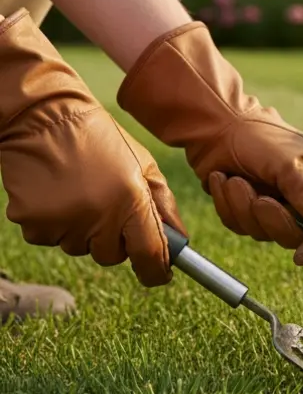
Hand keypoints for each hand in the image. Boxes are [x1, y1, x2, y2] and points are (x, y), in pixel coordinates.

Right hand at [0, 11, 185, 286]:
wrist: (42, 119)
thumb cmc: (101, 140)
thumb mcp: (143, 165)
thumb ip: (164, 206)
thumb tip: (179, 243)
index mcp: (131, 200)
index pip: (150, 255)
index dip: (156, 271)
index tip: (159, 274)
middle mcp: (98, 216)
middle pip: (112, 256)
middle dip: (114, 240)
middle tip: (107, 205)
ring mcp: (63, 222)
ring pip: (79, 248)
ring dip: (83, 229)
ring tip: (78, 190)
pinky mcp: (32, 223)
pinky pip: (50, 238)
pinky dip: (54, 223)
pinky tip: (55, 193)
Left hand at [116, 23, 302, 264]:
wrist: (214, 125)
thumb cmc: (258, 136)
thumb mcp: (289, 163)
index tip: (302, 254)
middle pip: (296, 236)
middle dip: (272, 220)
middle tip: (258, 199)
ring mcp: (275, 206)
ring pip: (264, 233)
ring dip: (243, 208)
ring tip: (233, 180)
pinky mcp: (247, 210)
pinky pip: (240, 226)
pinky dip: (228, 206)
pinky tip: (222, 181)